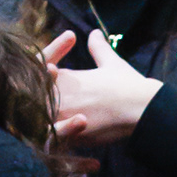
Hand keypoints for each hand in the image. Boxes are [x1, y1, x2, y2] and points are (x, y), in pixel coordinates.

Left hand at [44, 29, 162, 144]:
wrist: (143, 108)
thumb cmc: (128, 84)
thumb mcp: (111, 63)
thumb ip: (98, 49)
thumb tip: (94, 33)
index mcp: (64, 77)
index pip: (39, 79)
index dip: (40, 84)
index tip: (48, 85)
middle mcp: (58, 95)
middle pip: (32, 102)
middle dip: (34, 106)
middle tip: (36, 112)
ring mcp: (62, 116)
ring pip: (39, 123)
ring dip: (42, 124)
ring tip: (51, 128)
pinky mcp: (69, 136)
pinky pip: (53, 142)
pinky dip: (55, 142)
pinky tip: (62, 142)